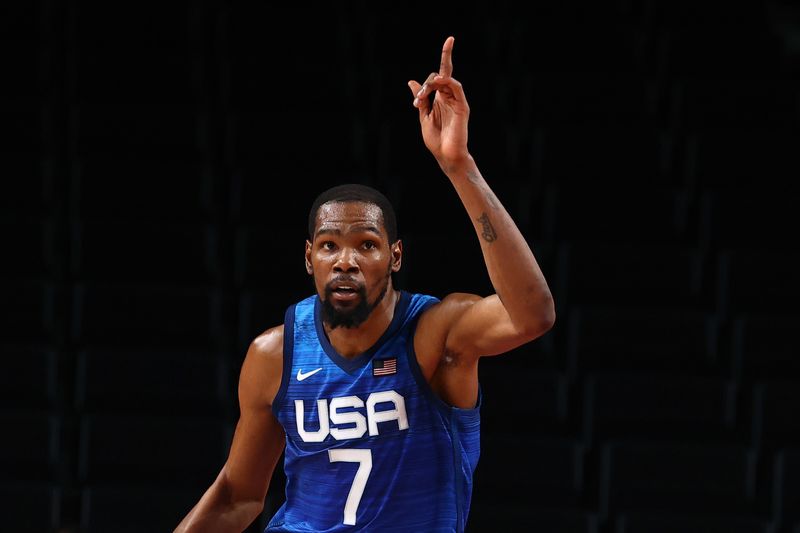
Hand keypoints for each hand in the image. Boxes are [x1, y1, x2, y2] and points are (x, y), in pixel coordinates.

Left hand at [407, 36, 470, 171]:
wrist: (446, 156)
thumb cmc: (436, 140)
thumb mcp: (423, 116)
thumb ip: (421, 99)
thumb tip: (412, 82)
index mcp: (440, 98)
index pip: (442, 74)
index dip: (444, 59)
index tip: (445, 49)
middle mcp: (450, 97)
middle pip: (441, 75)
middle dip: (427, 83)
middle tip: (418, 100)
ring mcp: (457, 101)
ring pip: (447, 79)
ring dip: (432, 84)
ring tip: (422, 97)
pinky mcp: (463, 107)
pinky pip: (457, 88)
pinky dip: (447, 82)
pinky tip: (438, 83)